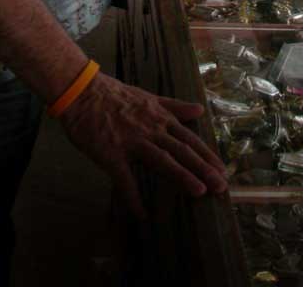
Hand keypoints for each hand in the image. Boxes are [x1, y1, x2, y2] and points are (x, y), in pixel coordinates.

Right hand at [59, 72, 228, 217]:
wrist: (83, 92)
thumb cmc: (115, 95)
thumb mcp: (149, 97)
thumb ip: (174, 106)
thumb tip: (200, 110)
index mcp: (160, 117)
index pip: (189, 138)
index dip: (207, 154)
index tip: (223, 169)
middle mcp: (152, 129)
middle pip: (182, 150)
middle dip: (204, 168)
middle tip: (221, 186)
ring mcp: (133, 141)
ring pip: (162, 160)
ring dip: (182, 176)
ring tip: (199, 193)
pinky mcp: (112, 153)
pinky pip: (124, 179)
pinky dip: (133, 197)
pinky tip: (141, 215)